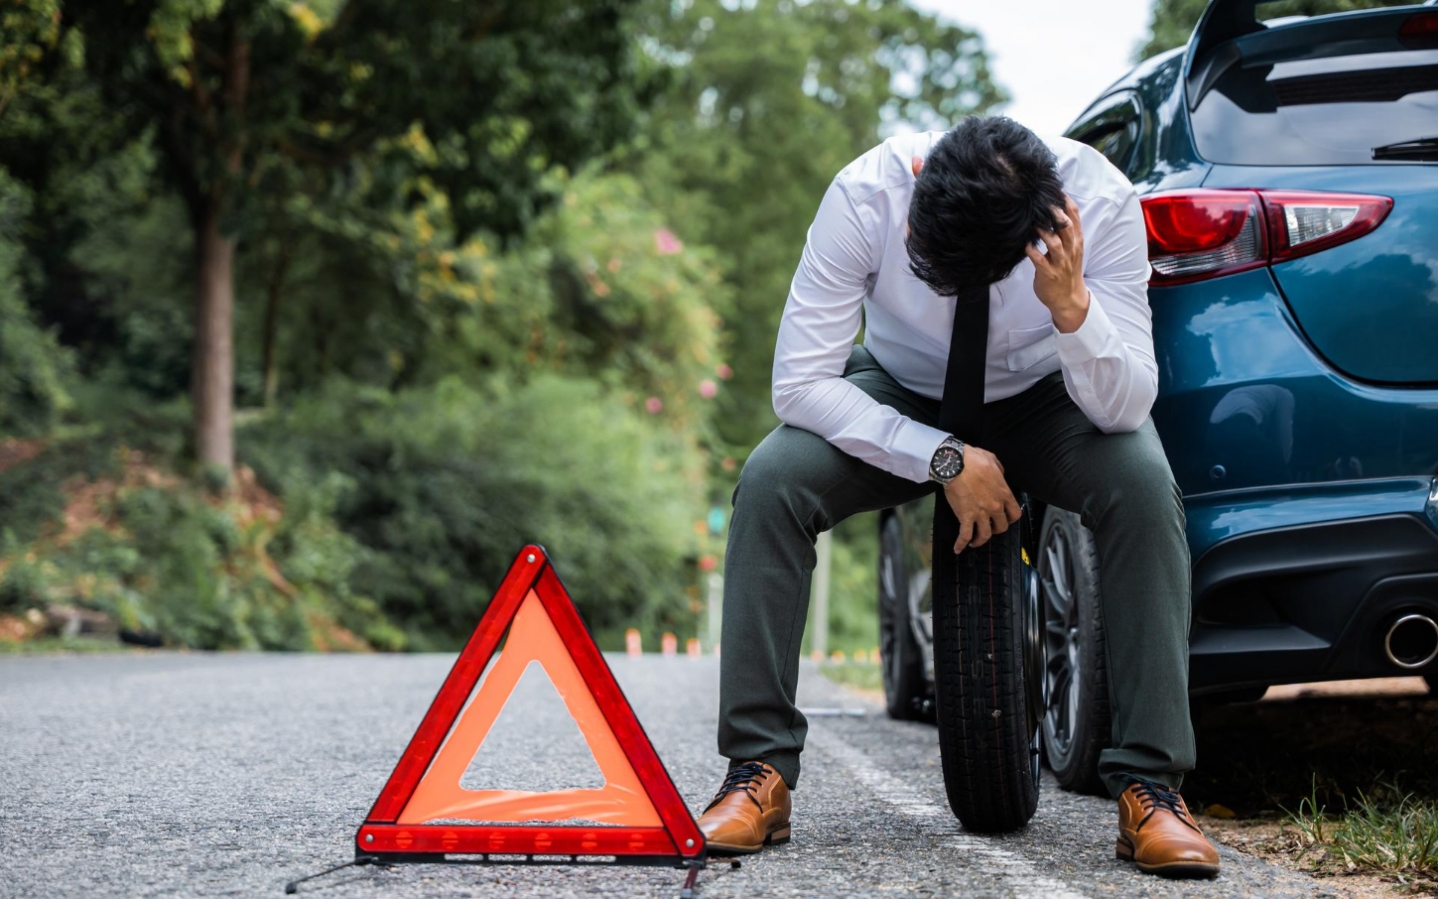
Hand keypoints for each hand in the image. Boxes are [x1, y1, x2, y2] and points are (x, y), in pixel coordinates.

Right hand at [941, 445, 1021, 552]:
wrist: (955, 464)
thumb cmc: (972, 460)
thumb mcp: (993, 460)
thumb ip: (999, 471)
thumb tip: (999, 474)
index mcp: (1004, 493)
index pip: (1015, 514)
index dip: (1010, 519)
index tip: (1006, 519)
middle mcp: (995, 507)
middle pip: (1001, 527)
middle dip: (996, 529)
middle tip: (990, 528)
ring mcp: (980, 513)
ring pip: (985, 535)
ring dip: (981, 540)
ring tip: (975, 542)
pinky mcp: (965, 516)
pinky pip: (965, 535)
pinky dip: (961, 544)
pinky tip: (958, 548)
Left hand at [1025, 195, 1089, 333]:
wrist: (1069, 299)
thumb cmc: (1066, 270)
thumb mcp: (1071, 249)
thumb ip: (1065, 231)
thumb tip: (1054, 209)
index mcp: (1076, 241)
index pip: (1074, 217)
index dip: (1066, 202)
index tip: (1055, 190)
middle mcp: (1070, 250)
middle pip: (1066, 227)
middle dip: (1056, 213)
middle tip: (1044, 201)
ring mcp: (1060, 262)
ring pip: (1055, 243)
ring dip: (1044, 231)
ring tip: (1033, 221)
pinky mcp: (1049, 274)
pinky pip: (1040, 261)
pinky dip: (1032, 252)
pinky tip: (1025, 244)